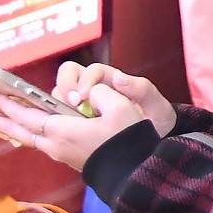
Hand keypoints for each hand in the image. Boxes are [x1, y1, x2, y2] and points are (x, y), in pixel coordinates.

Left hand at [0, 63, 174, 173]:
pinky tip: (20, 127)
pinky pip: (36, 140)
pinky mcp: (67, 156)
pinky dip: (22, 132)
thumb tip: (85, 92)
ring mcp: (59, 152)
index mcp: (62, 130)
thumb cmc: (128, 141)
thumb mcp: (120, 108)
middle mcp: (53, 143)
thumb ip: (99, 92)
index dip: (5, 100)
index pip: (25, 112)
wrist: (135, 175)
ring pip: (24, 136)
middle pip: (16, 129)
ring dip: (5, 126)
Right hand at [58, 62, 176, 127]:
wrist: (154, 143)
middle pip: (69, 75)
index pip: (91, 70)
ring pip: (60, 95)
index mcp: (112, 80)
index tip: (83, 97)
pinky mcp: (78, 121)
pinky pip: (61, 115)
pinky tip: (61, 131)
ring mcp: (84, 104)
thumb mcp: (156, 106)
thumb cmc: (156, 120)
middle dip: (65, 86)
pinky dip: (56, 119)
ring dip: (58, 103)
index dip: (84, 80)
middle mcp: (95, 88)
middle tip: (70, 104)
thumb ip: (142, 89)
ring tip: (64, 119)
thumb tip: (119, 78)